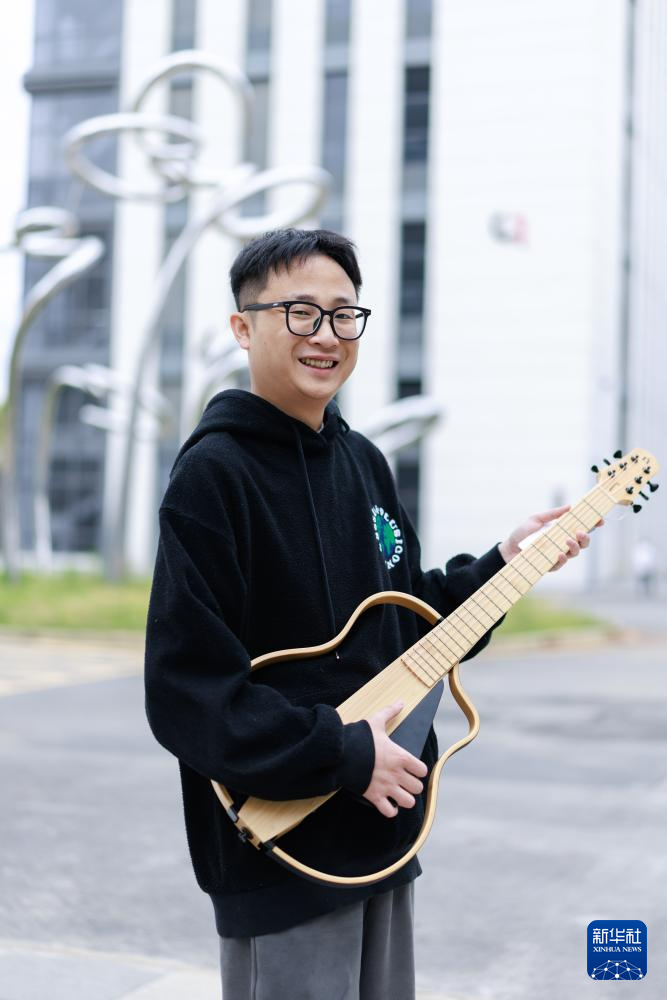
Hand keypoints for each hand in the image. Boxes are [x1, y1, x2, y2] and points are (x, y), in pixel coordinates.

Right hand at [363, 701, 427, 817]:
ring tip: (397, 793)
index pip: (423, 770)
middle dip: (412, 786)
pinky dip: (390, 810)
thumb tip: (401, 702)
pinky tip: (387, 802)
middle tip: (403, 781)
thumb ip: (390, 712)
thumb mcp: (375, 722)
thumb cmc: (359, 737)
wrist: (339, 753)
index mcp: (400, 756)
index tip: (411, 768)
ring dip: (403, 799)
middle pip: (417, 788)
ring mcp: (386, 787)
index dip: (418, 770)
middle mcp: (396, 774)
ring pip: (407, 802)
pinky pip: (389, 812)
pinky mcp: (374, 796)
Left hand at [498, 505, 602, 570]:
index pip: (582, 527)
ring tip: (567, 539)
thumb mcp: (537, 519)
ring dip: (575, 546)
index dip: (593, 524)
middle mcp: (563, 543)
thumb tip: (570, 506)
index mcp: (562, 530)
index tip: (599, 520)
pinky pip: (561, 563)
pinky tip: (559, 553)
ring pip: (575, 553)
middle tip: (580, 532)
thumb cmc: (523, 533)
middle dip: (586, 537)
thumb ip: (553, 514)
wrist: (509, 549)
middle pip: (583, 542)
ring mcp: (558, 554)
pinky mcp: (551, 565)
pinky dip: (562, 558)